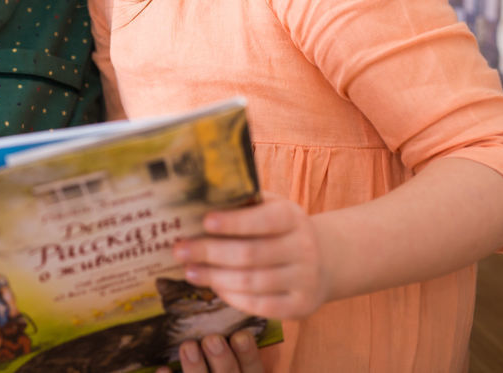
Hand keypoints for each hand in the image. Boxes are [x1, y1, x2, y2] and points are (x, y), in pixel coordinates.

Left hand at [157, 329, 264, 372]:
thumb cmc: (220, 371)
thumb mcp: (235, 367)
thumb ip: (235, 356)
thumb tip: (223, 323)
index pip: (254, 372)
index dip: (248, 356)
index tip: (240, 335)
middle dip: (222, 360)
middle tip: (212, 339)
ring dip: (195, 369)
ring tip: (188, 346)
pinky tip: (163, 368)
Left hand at [174, 193, 329, 320]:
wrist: (323, 261)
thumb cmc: (281, 230)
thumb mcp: (271, 208)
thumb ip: (244, 202)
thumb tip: (199, 197)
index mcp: (292, 217)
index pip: (263, 220)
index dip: (234, 222)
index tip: (205, 221)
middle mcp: (303, 248)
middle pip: (250, 253)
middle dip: (210, 252)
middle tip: (179, 249)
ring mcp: (304, 279)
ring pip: (251, 282)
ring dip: (214, 277)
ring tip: (189, 270)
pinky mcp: (300, 306)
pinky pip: (260, 306)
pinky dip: (232, 297)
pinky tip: (214, 287)